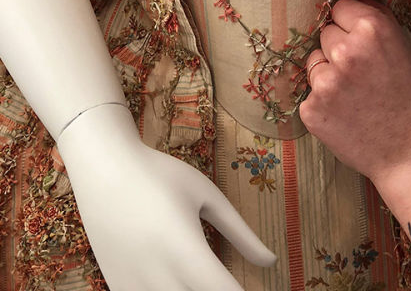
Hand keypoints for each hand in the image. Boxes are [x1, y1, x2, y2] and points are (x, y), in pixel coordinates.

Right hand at [58, 103, 275, 290]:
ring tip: (206, 278)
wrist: (103, 168)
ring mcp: (132, 284)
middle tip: (229, 280)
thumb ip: (240, 233)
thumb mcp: (208, 198)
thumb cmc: (162, 176)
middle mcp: (157, 275)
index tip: (261, 290)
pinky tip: (179, 279)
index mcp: (186, 251)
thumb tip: (271, 261)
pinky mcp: (116, 285)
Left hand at [298, 0, 410, 181]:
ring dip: (330, 74)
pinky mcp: (312, 110)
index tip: (360, 37)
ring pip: (316, 63)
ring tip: (357, 96)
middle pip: (326, 34)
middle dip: (340, 48)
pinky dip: (325, 102)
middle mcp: (346, 51)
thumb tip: (359, 3)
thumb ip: (381, 27)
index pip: (341, 7)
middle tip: (364, 73)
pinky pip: (312, 94)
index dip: (352, 23)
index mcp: (374, 29)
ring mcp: (326, 82)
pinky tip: (349, 115)